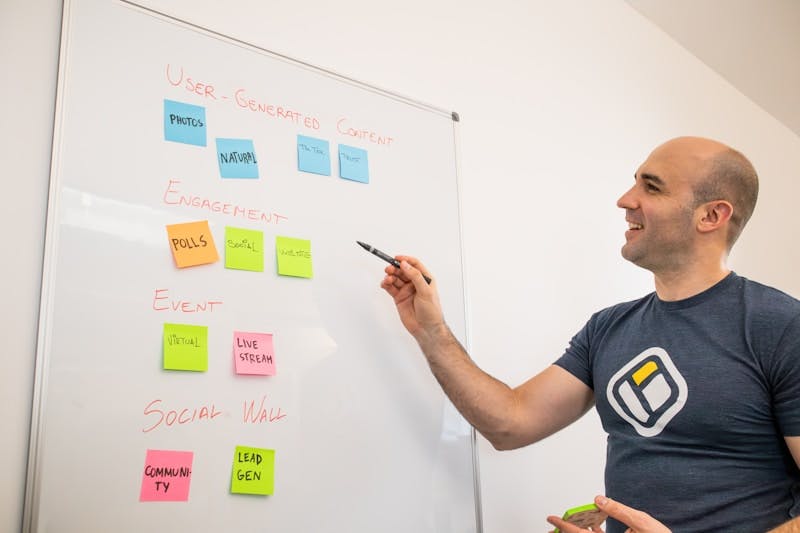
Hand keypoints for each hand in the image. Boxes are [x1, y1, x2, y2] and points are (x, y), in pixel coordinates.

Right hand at [380, 255, 442, 338]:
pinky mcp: (399, 297)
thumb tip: (405, 265)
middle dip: (395, 268)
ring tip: (388, 279)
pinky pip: (391, 288)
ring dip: (390, 276)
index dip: (406, 259)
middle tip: (389, 269)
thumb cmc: (431, 311)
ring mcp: (406, 290)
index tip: (397, 258)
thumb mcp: (425, 291)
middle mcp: (415, 283)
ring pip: (395, 278)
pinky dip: (386, 284)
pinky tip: (384, 284)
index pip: (414, 264)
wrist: (426, 328)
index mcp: (425, 279)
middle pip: (403, 270)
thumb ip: (415, 277)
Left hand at [547, 496, 670, 532]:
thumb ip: (620, 511)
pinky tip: (592, 524)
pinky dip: (594, 532)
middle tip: (554, 522)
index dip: (564, 525)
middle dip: (568, 530)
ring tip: (569, 520)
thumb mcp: (643, 522)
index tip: (551, 518)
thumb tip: (600, 499)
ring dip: (580, 530)